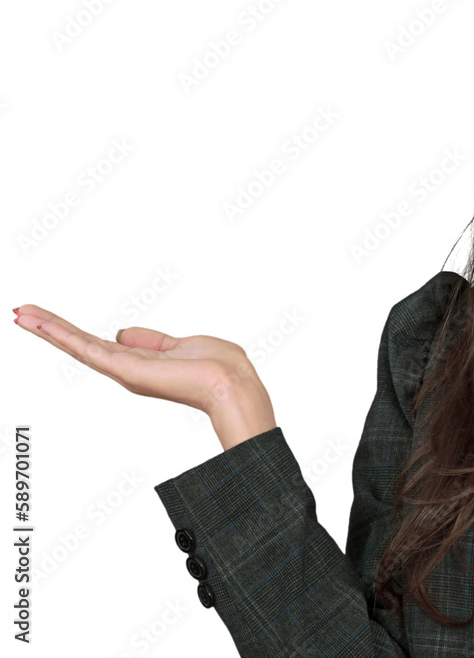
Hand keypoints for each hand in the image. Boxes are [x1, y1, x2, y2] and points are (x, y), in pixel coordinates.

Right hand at [13, 304, 276, 450]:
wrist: (231, 383)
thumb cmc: (218, 367)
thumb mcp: (180, 344)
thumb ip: (150, 340)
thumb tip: (121, 332)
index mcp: (141, 362)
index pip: (99, 343)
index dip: (73, 331)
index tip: (47, 317)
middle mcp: (127, 369)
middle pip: (80, 344)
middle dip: (51, 328)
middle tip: (20, 312)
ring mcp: (123, 370)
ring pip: (77, 345)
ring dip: (48, 328)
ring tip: (20, 313)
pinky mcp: (124, 369)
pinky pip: (87, 348)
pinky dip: (62, 334)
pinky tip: (41, 323)